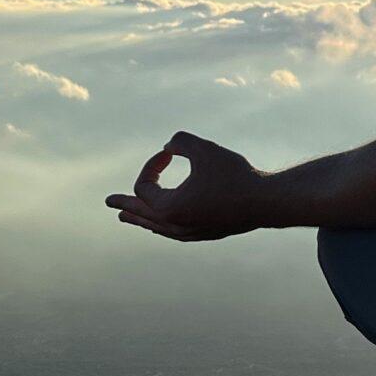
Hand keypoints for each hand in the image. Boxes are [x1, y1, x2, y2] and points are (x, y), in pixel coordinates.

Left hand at [105, 131, 268, 241]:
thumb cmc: (235, 175)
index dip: (152, 165)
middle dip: (125, 204)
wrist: (267, 202)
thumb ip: (180, 141)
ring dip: (140, 217)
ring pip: (156, 226)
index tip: (169, 154)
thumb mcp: (204, 149)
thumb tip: (169, 147)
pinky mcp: (204, 234)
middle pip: (141, 213)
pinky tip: (160, 223)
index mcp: (168, 208)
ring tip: (126, 217)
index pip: (144, 186)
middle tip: (109, 202)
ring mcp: (189, 233)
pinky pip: (172, 231)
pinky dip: (160, 224)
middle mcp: (175, 226)